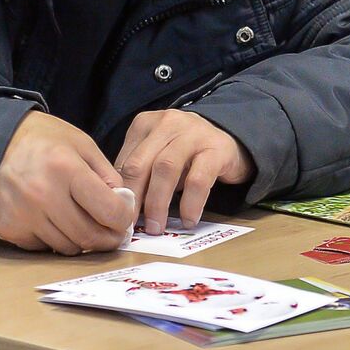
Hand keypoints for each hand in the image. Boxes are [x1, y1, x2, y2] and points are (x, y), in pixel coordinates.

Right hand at [0, 111, 136, 254]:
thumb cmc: (44, 141)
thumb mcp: (83, 145)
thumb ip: (107, 175)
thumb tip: (123, 207)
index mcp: (66, 169)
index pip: (108, 211)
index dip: (123, 219)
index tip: (124, 218)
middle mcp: (43, 195)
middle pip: (89, 236)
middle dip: (108, 239)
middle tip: (113, 234)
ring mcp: (23, 215)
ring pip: (68, 247)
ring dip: (82, 241)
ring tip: (83, 223)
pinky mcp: (8, 229)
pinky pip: (44, 247)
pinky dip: (55, 239)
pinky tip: (55, 221)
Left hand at [114, 110, 253, 234]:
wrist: (231, 142)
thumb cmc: (187, 155)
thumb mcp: (158, 156)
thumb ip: (139, 174)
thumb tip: (121, 206)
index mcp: (146, 124)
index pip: (124, 161)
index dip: (119, 193)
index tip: (118, 217)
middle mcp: (168, 123)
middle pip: (140, 164)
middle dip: (134, 199)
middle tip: (131, 226)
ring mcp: (193, 132)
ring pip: (165, 169)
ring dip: (157, 203)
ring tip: (157, 227)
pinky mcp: (217, 148)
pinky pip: (198, 179)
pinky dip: (190, 203)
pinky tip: (189, 219)